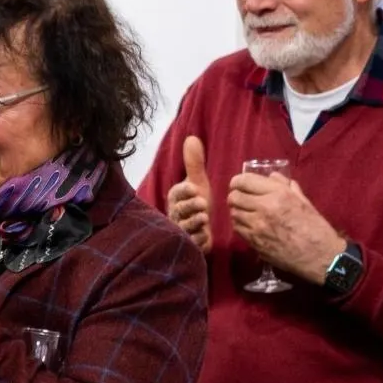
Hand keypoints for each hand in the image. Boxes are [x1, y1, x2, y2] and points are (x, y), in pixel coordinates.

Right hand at [166, 136, 212, 252]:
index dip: (184, 191)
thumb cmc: (196, 202)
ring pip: (184, 228)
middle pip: (179, 211)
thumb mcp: (197, 182)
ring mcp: (181, 230)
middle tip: (203, 203)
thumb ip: (194, 163)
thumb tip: (192, 137)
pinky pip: (193, 243)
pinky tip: (207, 235)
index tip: (194, 189)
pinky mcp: (190, 245)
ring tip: (204, 219)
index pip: (177, 193)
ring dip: (194, 223)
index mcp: (176, 197)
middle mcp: (175, 214)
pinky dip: (200, 239)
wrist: (202, 228)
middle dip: (190, 207)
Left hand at [227, 174, 346, 282]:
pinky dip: (240, 224)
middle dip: (235, 196)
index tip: (238, 184)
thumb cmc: (315, 227)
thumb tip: (272, 176)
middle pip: (234, 197)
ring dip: (238, 211)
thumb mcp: (304, 201)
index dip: (237, 181)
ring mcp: (256, 226)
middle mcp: (264, 208)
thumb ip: (286, 186)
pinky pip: (237, 228)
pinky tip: (249, 225)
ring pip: (233, 213)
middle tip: (241, 199)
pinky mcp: (254, 242)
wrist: (319, 256)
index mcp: (278, 194)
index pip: (245, 181)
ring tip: (246, 213)